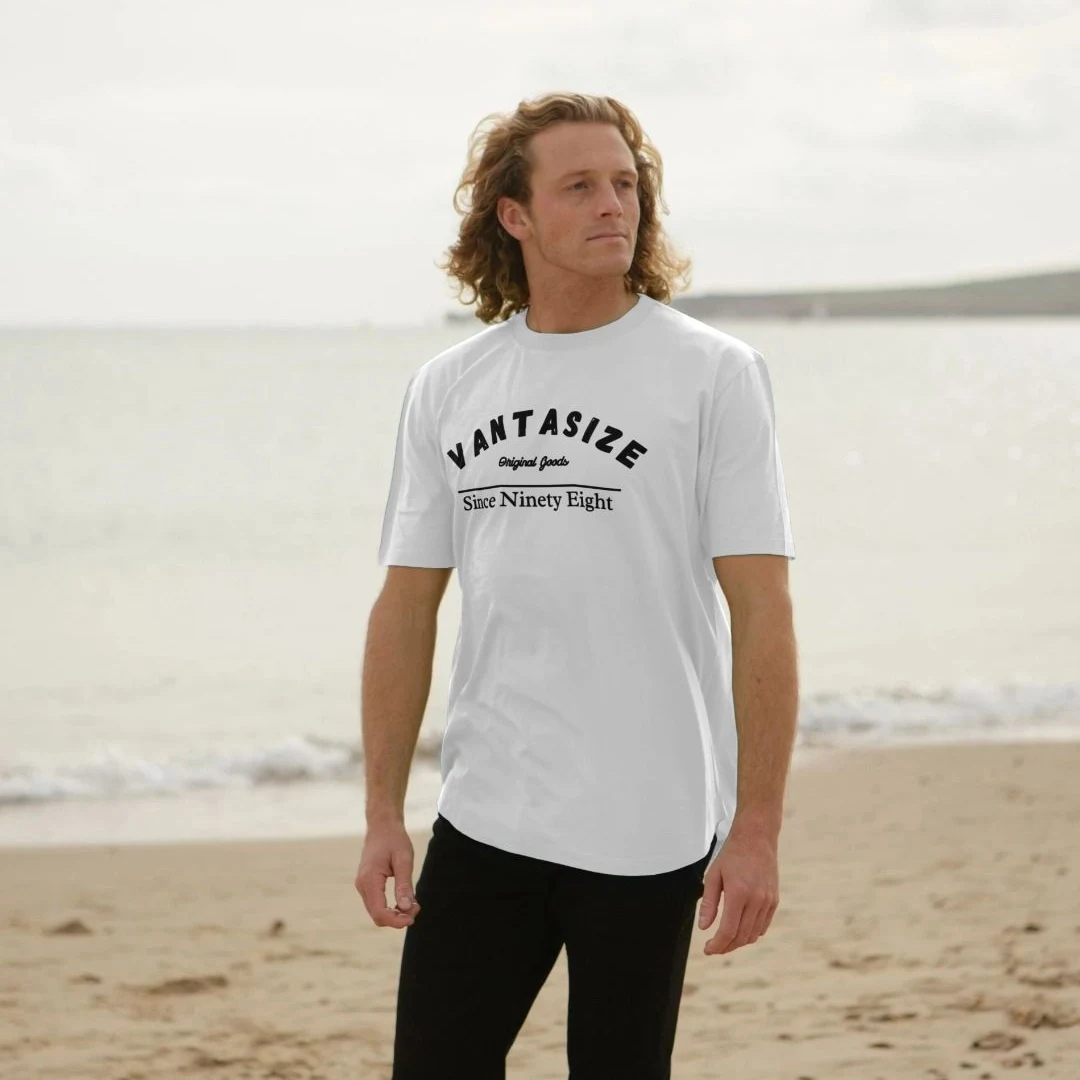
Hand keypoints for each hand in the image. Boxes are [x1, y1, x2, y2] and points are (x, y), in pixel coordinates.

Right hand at [354, 819, 421, 928]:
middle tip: (417, 907)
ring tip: (413, 903)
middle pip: (377, 916)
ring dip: (394, 913)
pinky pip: (376, 903)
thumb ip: (404, 885)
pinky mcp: (366, 884)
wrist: (382, 825)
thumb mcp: (404, 860)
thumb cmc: (394, 839)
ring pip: (376, 911)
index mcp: (369, 879)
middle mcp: (361, 885)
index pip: (379, 912)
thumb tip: (406, 909)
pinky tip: (404, 899)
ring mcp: (362, 885)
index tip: (413, 917)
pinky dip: (390, 907)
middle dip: (397, 918)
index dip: (396, 921)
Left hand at [698, 823, 778, 955]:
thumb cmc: (732, 854)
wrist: (756, 838)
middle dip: (726, 946)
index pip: (728, 931)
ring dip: (739, 942)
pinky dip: (751, 933)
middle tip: (714, 947)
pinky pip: (763, 926)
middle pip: (741, 937)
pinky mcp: (774, 901)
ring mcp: (768, 901)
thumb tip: (704, 928)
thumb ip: (709, 903)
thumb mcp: (713, 875)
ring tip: (725, 940)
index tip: (708, 949)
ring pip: (754, 934)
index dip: (717, 945)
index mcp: (739, 893)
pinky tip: (740, 931)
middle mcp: (756, 900)